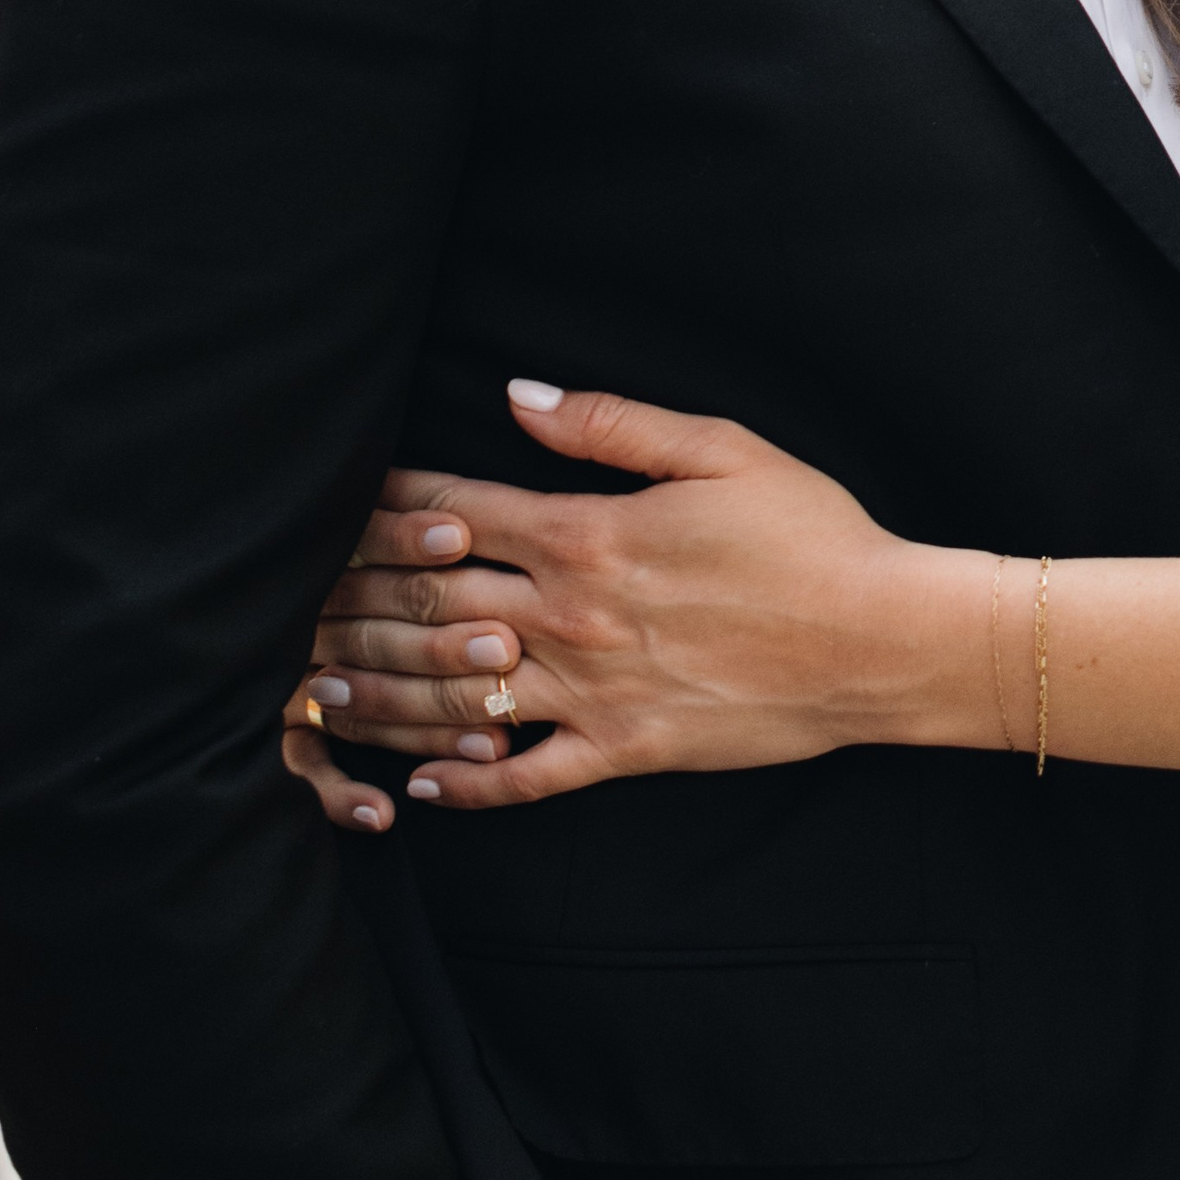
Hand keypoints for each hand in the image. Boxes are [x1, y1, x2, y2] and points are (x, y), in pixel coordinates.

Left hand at [301, 380, 997, 811]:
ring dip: (386, 691)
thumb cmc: (810, 534)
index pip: (458, 513)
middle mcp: (574, 615)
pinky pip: (526, 778)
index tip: (344, 504)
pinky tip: (423, 783)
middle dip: (362, 597)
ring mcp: (594, 691)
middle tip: (301, 600)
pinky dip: (467, 783)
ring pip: (459, 694)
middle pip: (434, 605)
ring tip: (329, 688)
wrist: (878, 639)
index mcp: (590, 533)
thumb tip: (518, 395)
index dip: (391, 506)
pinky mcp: (624, 752)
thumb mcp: (720, 449)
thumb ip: (610, 424)